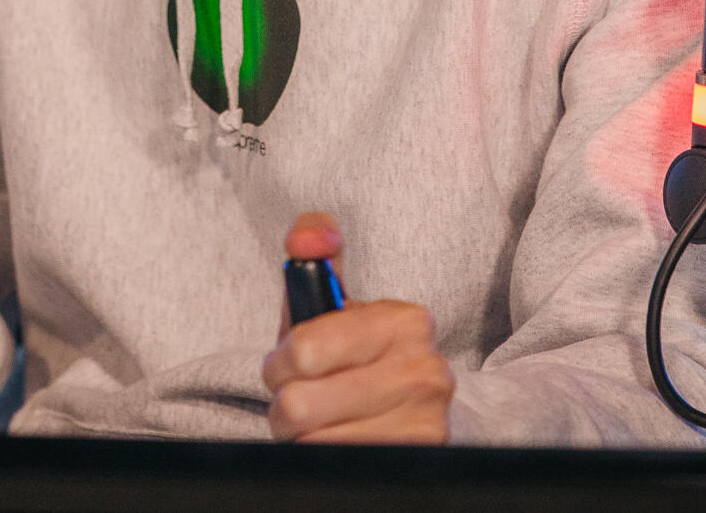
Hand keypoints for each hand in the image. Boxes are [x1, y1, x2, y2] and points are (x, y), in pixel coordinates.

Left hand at [261, 212, 454, 442]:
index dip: (279, 363)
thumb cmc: (350, 358)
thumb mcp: (327, 305)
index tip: (289, 365)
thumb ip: (311, 254)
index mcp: (404, 320)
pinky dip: (320, 458)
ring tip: (319, 423)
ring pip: (313, 441)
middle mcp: (425, 370)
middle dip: (286, 405)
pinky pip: (334, 466)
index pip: (304, 349)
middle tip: (302, 400)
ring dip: (301, 437)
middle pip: (301, 402)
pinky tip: (337, 442)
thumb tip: (308, 238)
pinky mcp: (417, 458)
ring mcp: (426, 421)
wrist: (403, 415)